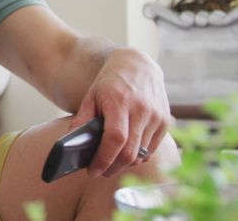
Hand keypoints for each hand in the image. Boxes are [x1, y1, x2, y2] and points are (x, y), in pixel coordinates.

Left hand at [70, 48, 170, 176]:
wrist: (137, 65)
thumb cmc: (110, 82)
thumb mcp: (91, 96)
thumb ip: (82, 120)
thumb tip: (72, 144)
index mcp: (120, 102)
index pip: (114, 139)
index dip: (103, 159)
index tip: (93, 170)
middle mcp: (141, 110)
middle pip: (129, 152)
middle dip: (113, 168)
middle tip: (100, 172)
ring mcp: (156, 116)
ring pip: (141, 154)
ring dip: (125, 164)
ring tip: (111, 163)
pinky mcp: (165, 121)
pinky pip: (152, 149)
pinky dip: (138, 156)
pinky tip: (126, 154)